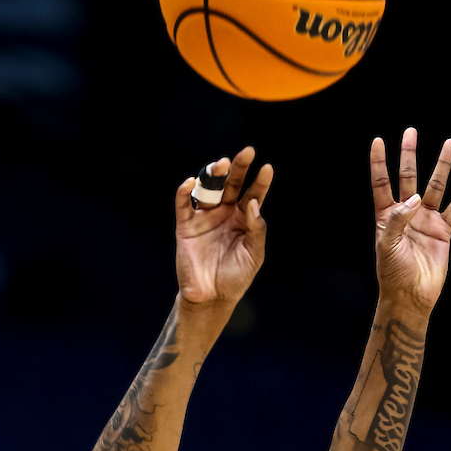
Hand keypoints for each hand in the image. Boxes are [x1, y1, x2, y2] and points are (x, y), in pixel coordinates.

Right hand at [174, 146, 272, 305]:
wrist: (211, 298)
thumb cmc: (236, 278)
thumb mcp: (254, 255)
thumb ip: (256, 229)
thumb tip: (253, 203)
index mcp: (243, 219)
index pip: (253, 194)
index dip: (260, 182)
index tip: (267, 168)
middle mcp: (225, 213)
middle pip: (231, 184)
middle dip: (238, 168)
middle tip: (246, 153)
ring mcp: (205, 218)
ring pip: (208, 189)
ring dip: (213, 174)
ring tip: (221, 163)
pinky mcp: (186, 226)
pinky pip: (184, 205)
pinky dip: (184, 192)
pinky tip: (190, 182)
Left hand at [371, 128, 450, 311]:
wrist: (411, 295)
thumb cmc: (393, 273)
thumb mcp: (387, 246)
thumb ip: (398, 220)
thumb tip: (415, 197)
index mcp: (386, 217)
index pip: (381, 184)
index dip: (378, 163)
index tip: (378, 141)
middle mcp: (406, 214)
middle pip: (407, 177)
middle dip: (408, 155)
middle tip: (411, 131)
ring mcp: (426, 220)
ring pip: (435, 186)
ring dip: (442, 166)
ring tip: (449, 143)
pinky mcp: (443, 231)